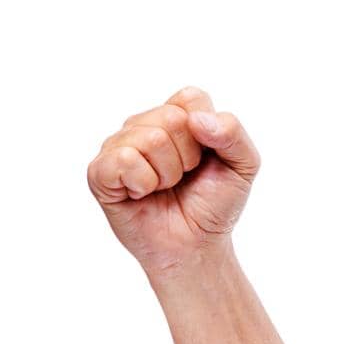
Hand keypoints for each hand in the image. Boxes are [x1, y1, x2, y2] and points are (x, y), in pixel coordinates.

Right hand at [87, 86, 260, 273]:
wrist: (197, 245)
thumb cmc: (215, 204)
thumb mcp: (244, 167)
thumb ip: (234, 134)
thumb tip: (197, 120)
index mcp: (176, 116)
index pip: (191, 98)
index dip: (208, 133)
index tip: (206, 159)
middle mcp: (143, 125)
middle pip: (172, 118)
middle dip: (189, 158)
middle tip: (184, 179)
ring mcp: (118, 146)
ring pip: (150, 139)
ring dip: (169, 174)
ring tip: (165, 188)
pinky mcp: (100, 171)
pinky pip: (125, 160)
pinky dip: (144, 183)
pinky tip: (142, 194)